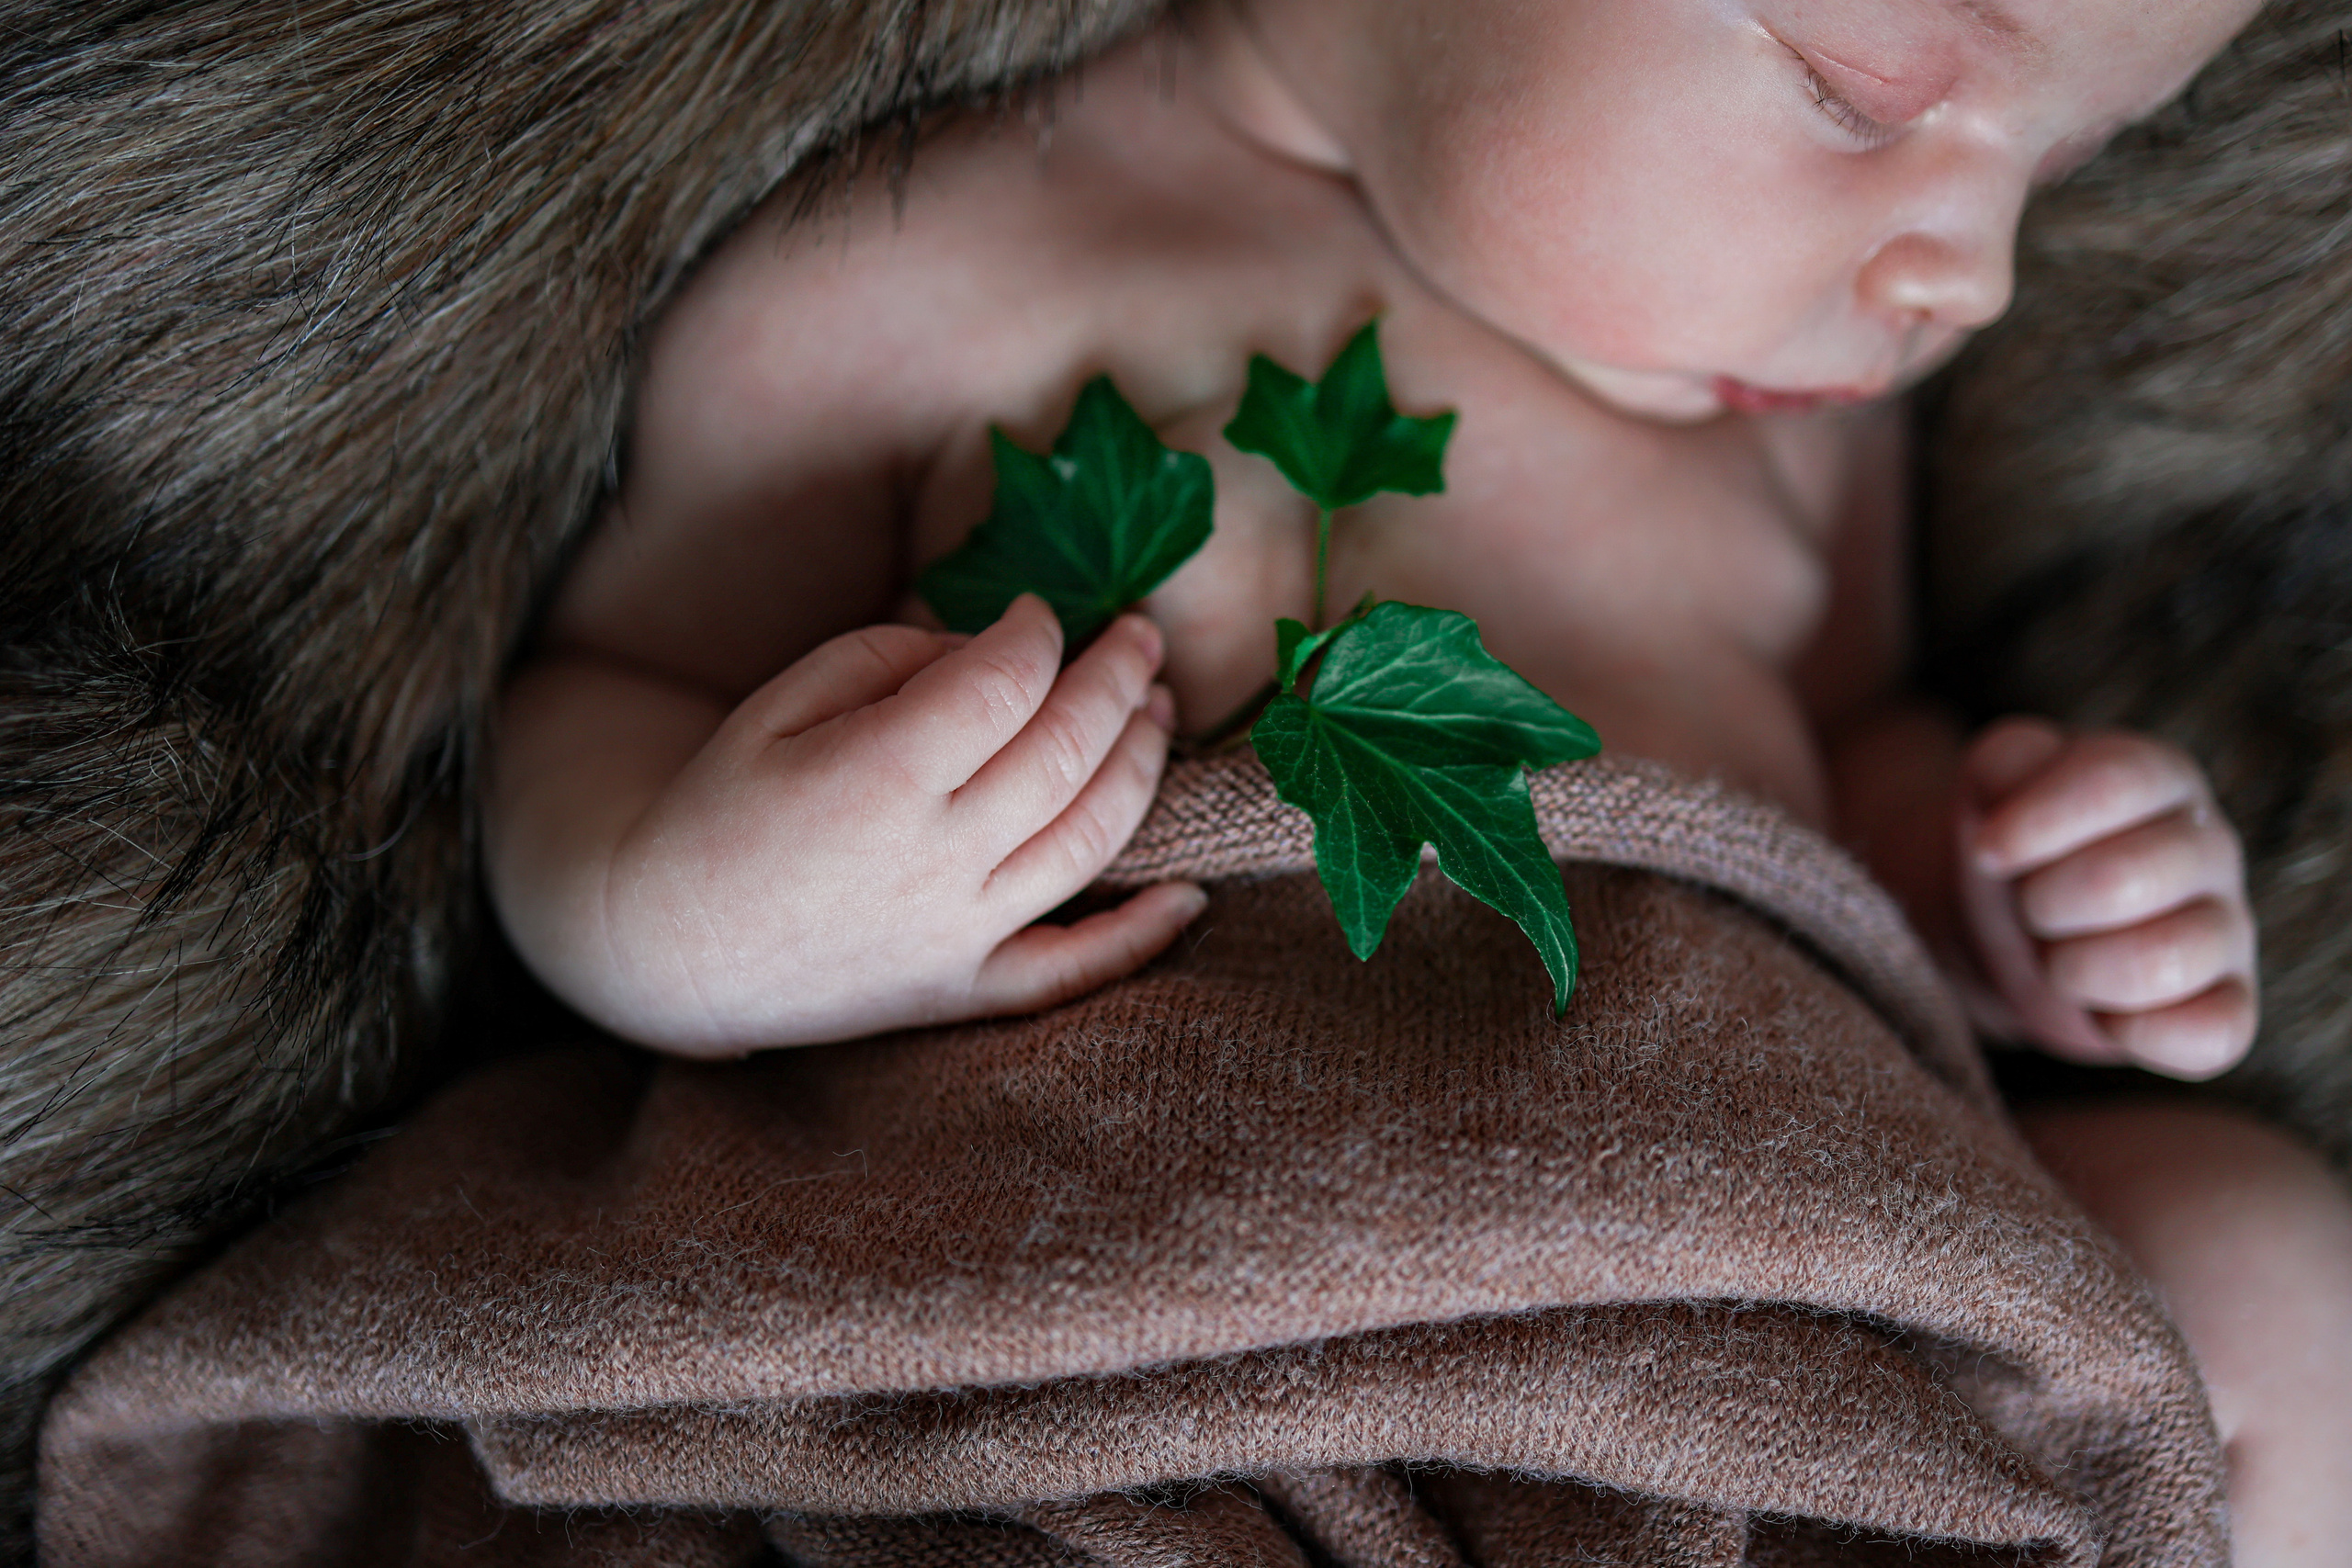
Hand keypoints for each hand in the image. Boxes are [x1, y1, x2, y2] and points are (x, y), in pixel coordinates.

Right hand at [577, 595, 1200, 1053]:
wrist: (667, 949)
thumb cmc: (721, 808)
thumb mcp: (777, 705)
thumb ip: (887, 658)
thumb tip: (989, 651)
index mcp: (878, 773)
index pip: (1005, 682)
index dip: (1037, 632)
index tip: (1037, 612)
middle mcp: (934, 856)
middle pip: (1068, 751)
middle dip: (1119, 678)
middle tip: (1139, 635)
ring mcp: (957, 933)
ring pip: (1092, 841)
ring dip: (1144, 766)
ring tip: (1160, 711)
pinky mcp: (962, 993)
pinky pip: (1074, 973)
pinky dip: (1141, 937)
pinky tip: (1190, 897)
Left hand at [1955, 717, 2256, 1079]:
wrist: (2014, 926)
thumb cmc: (2015, 844)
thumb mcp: (1994, 785)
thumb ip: (2002, 768)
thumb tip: (2008, 824)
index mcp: (2157, 777)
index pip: (2112, 780)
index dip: (2036, 822)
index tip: (1988, 851)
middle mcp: (2208, 848)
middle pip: (2121, 878)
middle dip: (2043, 903)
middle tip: (2032, 907)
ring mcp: (2228, 931)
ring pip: (2163, 961)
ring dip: (2075, 968)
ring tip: (2059, 955)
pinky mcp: (2227, 1008)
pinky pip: (2210, 1036)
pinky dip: (2137, 1032)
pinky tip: (2101, 1011)